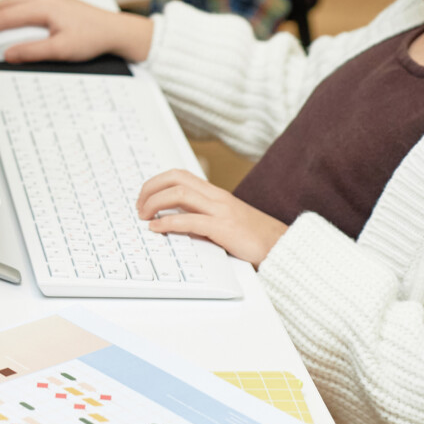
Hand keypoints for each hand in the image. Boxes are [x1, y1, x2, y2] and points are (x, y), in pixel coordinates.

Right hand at [0, 0, 152, 62]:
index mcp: (44, 7)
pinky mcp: (54, 0)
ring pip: (13, 1)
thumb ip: (32, 51)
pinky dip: (7, 8)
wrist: (117, 31)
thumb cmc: (95, 37)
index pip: (5, 17)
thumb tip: (9, 54)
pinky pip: (23, 1)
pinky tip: (4, 14)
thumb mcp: (62, 50)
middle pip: (5, 5)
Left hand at [136, 168, 287, 266]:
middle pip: (175, 178)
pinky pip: (189, 220)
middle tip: (139, 206)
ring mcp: (220, 210)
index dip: (156, 182)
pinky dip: (168, 223)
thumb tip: (175, 221)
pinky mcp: (224, 228)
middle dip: (150, 188)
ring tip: (143, 216)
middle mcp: (216, 197)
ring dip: (154, 203)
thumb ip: (205, 216)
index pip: (180, 175)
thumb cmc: (255, 239)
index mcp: (216, 194)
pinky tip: (156, 229)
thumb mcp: (226, 221)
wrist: (284, 248)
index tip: (144, 198)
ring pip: (179, 193)